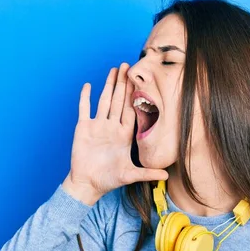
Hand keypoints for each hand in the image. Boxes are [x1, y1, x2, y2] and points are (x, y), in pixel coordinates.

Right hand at [65, 63, 168, 197]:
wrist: (88, 184)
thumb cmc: (109, 179)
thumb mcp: (130, 175)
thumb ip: (148, 173)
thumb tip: (166, 175)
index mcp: (124, 134)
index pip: (132, 110)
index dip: (136, 95)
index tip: (141, 81)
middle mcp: (112, 127)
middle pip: (119, 101)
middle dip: (124, 83)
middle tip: (128, 65)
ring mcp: (97, 126)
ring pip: (104, 100)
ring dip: (108, 85)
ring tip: (114, 69)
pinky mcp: (83, 128)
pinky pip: (84, 109)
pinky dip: (85, 97)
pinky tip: (88, 85)